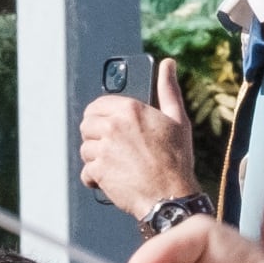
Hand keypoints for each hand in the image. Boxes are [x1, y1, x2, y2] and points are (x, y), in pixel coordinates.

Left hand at [76, 62, 200, 219]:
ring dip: (96, 158)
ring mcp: (104, 149)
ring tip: (115, 165)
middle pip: (87, 125)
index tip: (106, 126)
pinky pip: (86, 171)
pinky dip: (95, 178)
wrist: (171, 197)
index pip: (97, 105)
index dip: (100, 116)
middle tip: (112, 148)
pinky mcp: (99, 171)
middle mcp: (114, 126)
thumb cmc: (177, 160)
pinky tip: (110, 180)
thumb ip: (168, 90)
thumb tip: (168, 64)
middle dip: (96, 137)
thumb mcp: (178, 120)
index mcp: (130, 109)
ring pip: (85, 149)